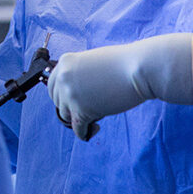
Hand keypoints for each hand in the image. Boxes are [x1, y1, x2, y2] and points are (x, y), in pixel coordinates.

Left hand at [47, 33, 192, 139]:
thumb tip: (75, 91)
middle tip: (86, 109)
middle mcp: (63, 78)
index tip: (72, 101)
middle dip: (70, 106)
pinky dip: (84, 132)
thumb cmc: (124, 64)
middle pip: (57, 101)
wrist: (140, 69)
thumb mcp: (93, 62)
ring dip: (78, 118)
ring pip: (65, 115)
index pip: (52, 84)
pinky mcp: (82, 111)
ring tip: (96, 115)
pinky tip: (94, 129)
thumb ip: (80, 74)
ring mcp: (71, 95)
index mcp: (65, 63)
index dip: (62, 95)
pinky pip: (77, 129)